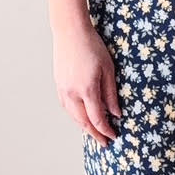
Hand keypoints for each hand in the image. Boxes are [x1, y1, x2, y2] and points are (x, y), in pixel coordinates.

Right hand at [52, 20, 121, 147]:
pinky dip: (75, 116)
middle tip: (104, 142)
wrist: (70, 32)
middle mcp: (72, 93)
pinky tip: (82, 117)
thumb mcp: (108, 69)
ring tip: (94, 132)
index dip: (106, 130)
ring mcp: (63, 90)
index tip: (113, 136)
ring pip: (73, 116)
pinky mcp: (59, 85)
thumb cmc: (92, 46)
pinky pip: (67, 107)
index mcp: (87, 89)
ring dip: (84, 127)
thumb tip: (116, 113)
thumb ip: (111, 93)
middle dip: (94, 134)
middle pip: (83, 122)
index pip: (97, 119)